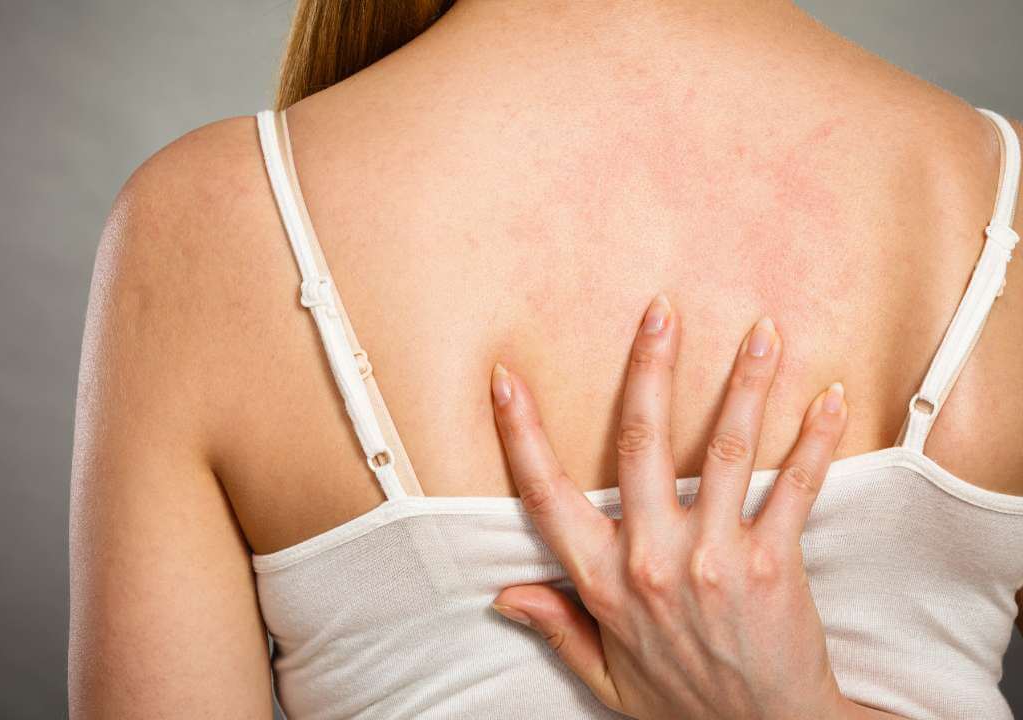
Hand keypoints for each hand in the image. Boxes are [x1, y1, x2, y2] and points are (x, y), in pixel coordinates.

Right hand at [488, 294, 895, 718]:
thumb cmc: (684, 702)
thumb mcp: (606, 677)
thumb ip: (558, 626)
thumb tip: (506, 592)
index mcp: (602, 582)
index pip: (547, 495)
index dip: (521, 433)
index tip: (505, 379)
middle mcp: (652, 559)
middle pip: (640, 443)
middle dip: (649, 367)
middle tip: (660, 311)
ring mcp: (714, 557)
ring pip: (722, 450)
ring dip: (743, 384)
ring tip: (760, 332)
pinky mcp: (772, 564)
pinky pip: (793, 488)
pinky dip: (813, 439)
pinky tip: (827, 396)